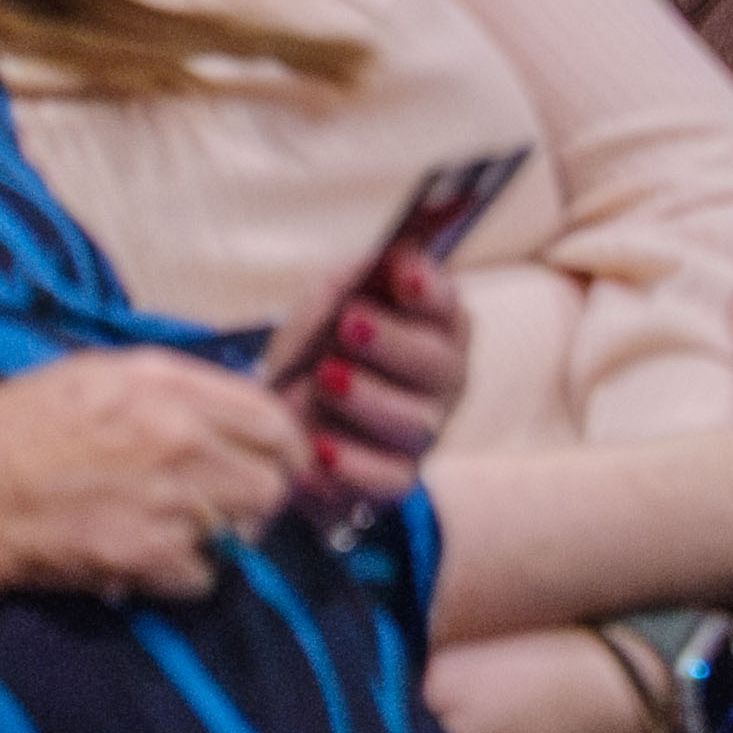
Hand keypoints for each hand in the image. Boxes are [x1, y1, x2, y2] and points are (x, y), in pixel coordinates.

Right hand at [0, 348, 310, 617]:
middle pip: (273, 478)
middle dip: (259, 495)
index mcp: (165, 383)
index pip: (271, 415)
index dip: (282, 444)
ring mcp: (167, 498)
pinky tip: (151, 562)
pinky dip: (186, 575)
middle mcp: (178, 436)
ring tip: (185, 533)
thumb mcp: (92, 376)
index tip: (273, 460)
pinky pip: (205, 575)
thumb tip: (229, 409)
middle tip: (229, 505)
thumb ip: (168, 387)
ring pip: (247, 529)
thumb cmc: (6, 431)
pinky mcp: (145, 556)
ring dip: (226, 536)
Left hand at [281, 247, 470, 530]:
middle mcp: (441, 381)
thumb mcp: (327, 304)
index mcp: (433, 328)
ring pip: (415, 422)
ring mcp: (422, 433)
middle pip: (439, 365)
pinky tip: (316, 448)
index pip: (446, 306)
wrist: (285, 421)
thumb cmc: (318, 350)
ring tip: (322, 380)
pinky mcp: (395, 479)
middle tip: (349, 324)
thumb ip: (355, 280)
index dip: (430, 290)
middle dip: (395, 342)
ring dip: (368, 399)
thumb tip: (390, 253)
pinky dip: (350, 465)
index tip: (403, 272)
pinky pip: (386, 479)